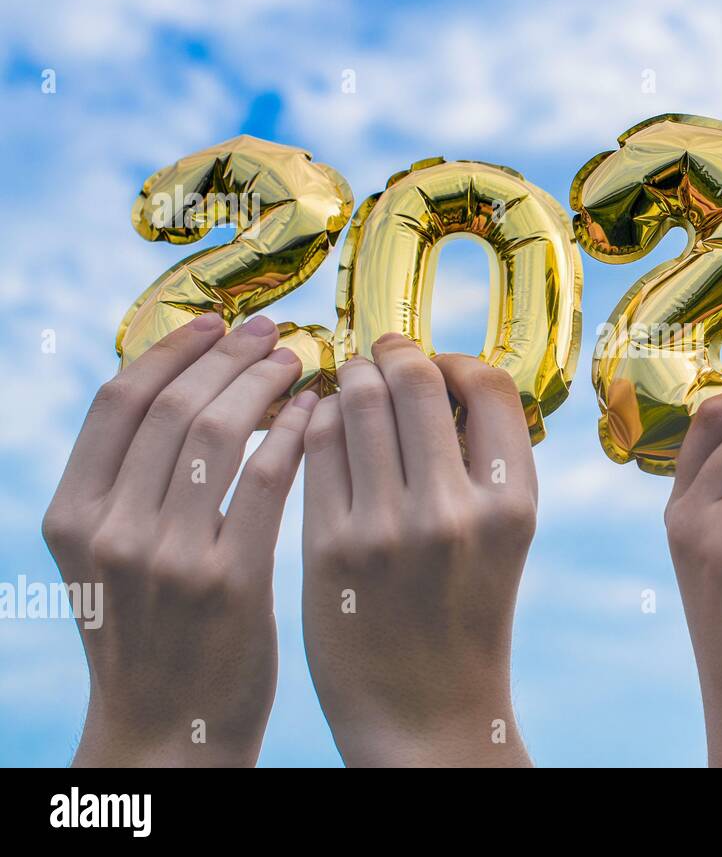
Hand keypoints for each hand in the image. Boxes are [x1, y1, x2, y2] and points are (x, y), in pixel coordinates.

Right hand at [42, 313, 312, 765]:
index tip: (215, 323)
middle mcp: (110, 530)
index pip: (118, 400)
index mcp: (73, 514)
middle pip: (175, 405)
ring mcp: (167, 557)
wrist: (168, 729)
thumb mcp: (112, 557)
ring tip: (300, 362)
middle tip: (275, 332)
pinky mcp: (229, 582)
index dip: (171, 350)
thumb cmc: (153, 633)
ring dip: (266, 383)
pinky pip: (266, 480)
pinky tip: (318, 415)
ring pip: (220, 431)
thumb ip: (132, 484)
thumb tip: (188, 389)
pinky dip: (295, 435)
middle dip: (230, 355)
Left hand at [301, 336, 535, 766]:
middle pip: (415, 380)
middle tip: (379, 354)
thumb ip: (483, 464)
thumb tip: (439, 375)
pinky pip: (316, 447)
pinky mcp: (329, 547)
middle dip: (392, 355)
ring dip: (348, 379)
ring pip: (356, 403)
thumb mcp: (503, 539)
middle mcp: (456, 509)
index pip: (490, 384)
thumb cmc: (465, 617)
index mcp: (513, 503)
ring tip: (347, 384)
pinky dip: (314, 420)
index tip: (435, 366)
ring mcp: (388, 528)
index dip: (456, 360)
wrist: (427, 714)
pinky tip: (318, 426)